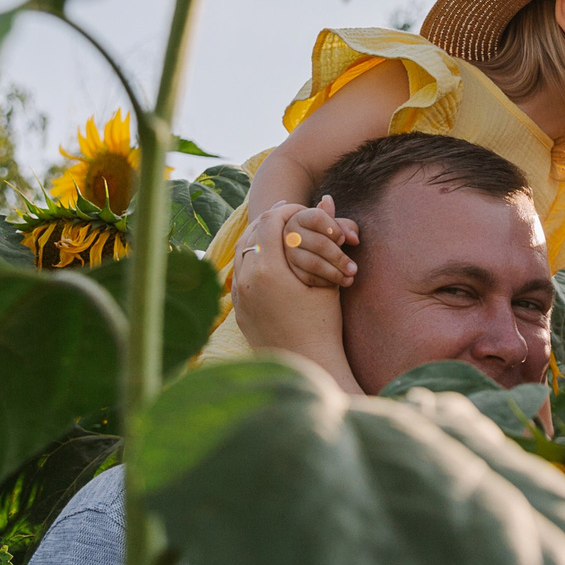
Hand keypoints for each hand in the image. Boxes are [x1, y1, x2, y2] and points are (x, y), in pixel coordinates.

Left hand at [233, 202, 354, 382]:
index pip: (270, 222)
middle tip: (287, 213)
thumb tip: (326, 198)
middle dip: (270, 219)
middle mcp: (246, 280)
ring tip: (277, 231)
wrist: (307, 366)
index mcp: (269, 270)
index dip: (285, 210)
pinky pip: (239, 273)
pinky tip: (268, 257)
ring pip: (241, 252)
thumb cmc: (323, 325)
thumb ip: (323, 236)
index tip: (300, 207)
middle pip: (251, 233)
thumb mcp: (327, 278)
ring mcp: (238, 296)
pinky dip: (252, 258)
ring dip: (258, 237)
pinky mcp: (238, 310)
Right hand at [280, 196, 359, 287]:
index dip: (334, 229)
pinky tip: (336, 283)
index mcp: (301, 217)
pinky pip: (307, 278)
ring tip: (349, 279)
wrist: (308, 250)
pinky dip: (324, 282)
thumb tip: (354, 239)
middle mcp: (291, 234)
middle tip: (354, 269)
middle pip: (318, 243)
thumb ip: (346, 227)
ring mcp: (288, 253)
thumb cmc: (326, 235)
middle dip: (339, 258)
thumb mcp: (336, 226)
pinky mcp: (290, 270)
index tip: (343, 240)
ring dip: (334, 273)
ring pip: (313, 263)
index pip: (317, 218)